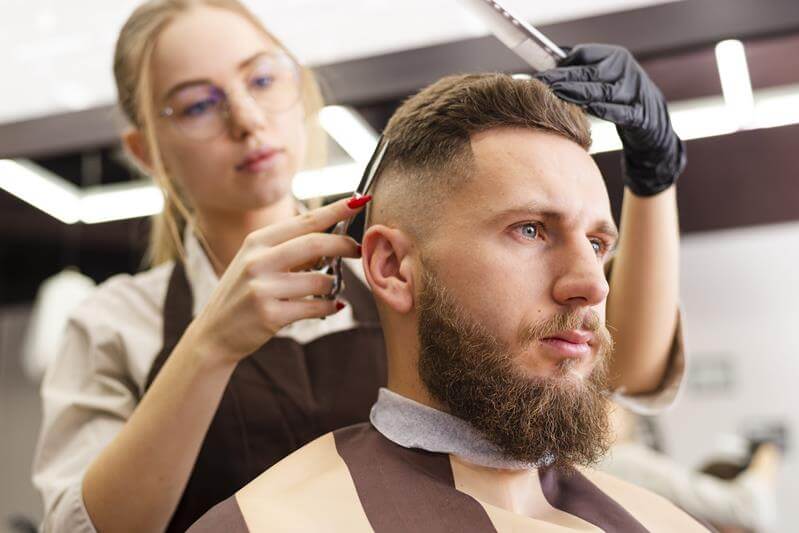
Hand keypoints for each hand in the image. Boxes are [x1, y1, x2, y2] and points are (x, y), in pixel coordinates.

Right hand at [187, 196, 368, 366]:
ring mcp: (262, 288)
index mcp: (256, 242)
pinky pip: (316, 307)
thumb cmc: (243, 294)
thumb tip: (334, 240)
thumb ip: (289, 249)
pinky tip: (331, 306)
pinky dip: (330, 306)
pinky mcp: (270, 315)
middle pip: (315, 244)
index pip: (304, 220)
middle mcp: (257, 261)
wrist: (214, 333)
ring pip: (320, 280)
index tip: (359, 199)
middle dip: (344, 245)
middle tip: (359, 250)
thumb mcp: (257, 263)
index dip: (335, 210)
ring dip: (334, 284)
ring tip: (332, 288)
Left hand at [535, 43, 685, 196]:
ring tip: (556, 97)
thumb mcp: (602, 78)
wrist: (651, 119)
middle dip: (563, 78)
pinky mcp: (640, 114)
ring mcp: (635, 91)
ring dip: (578, 94)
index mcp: (615, 57)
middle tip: (541, 84)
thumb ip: (580, 70)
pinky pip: (619, 112)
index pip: (585, 54)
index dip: (561, 63)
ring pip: (603, 92)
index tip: (541, 73)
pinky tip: (587, 111)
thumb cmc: (617, 97)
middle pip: (591, 73)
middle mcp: (626, 70)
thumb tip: (550, 62)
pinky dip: (603, 111)